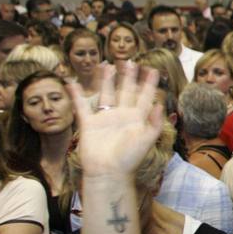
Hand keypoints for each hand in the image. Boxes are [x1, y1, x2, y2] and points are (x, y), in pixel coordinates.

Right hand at [67, 63, 163, 180]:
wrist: (108, 172)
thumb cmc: (129, 158)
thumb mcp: (147, 140)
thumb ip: (154, 122)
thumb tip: (160, 105)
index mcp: (137, 119)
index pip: (145, 97)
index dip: (149, 84)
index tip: (153, 70)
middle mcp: (122, 116)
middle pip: (126, 91)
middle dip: (128, 77)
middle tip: (130, 61)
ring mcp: (105, 118)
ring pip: (106, 94)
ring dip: (107, 80)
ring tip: (108, 65)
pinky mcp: (89, 124)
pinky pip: (82, 106)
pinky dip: (76, 94)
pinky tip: (72, 82)